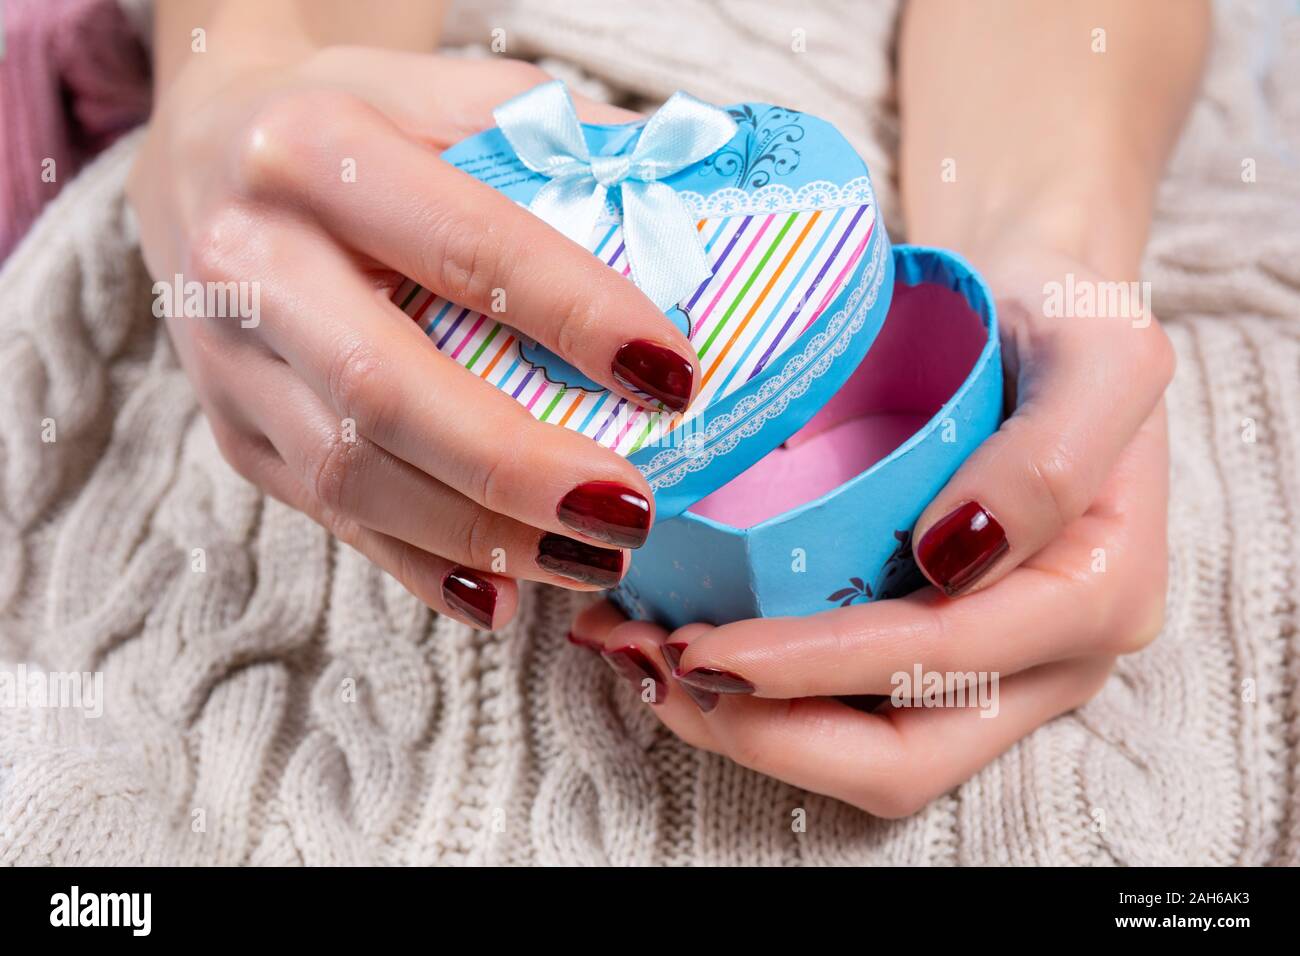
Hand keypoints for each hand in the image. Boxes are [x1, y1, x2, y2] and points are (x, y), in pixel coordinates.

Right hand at [129, 48, 697, 629]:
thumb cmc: (350, 123)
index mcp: (311, 152)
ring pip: (355, 478)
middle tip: (630, 509)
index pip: (463, 247)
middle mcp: (249, 260)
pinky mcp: (234, 432)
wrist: (203, 159)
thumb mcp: (444, 93)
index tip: (671, 377)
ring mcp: (227, 360)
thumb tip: (699, 203)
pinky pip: (332, 519)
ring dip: (486, 536)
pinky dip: (427, 566)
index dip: (574, 317)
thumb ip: (557, 140)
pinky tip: (505, 589)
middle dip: (520, 467)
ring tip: (595, 557)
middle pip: (387, 391)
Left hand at [570, 248, 1173, 817]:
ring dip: (743, 724)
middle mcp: (1046, 656)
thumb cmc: (1063, 313)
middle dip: (769, 733)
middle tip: (660, 669)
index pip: (943, 663)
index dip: (819, 669)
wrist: (1031, 302)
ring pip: (860, 751)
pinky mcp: (925, 645)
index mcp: (1094, 595)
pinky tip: (670, 638)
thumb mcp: (1095, 350)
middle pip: (902, 760)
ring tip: (640, 656)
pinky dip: (750, 691)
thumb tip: (950, 556)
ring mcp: (984, 663)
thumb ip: (1050, 458)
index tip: (709, 650)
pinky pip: (839, 706)